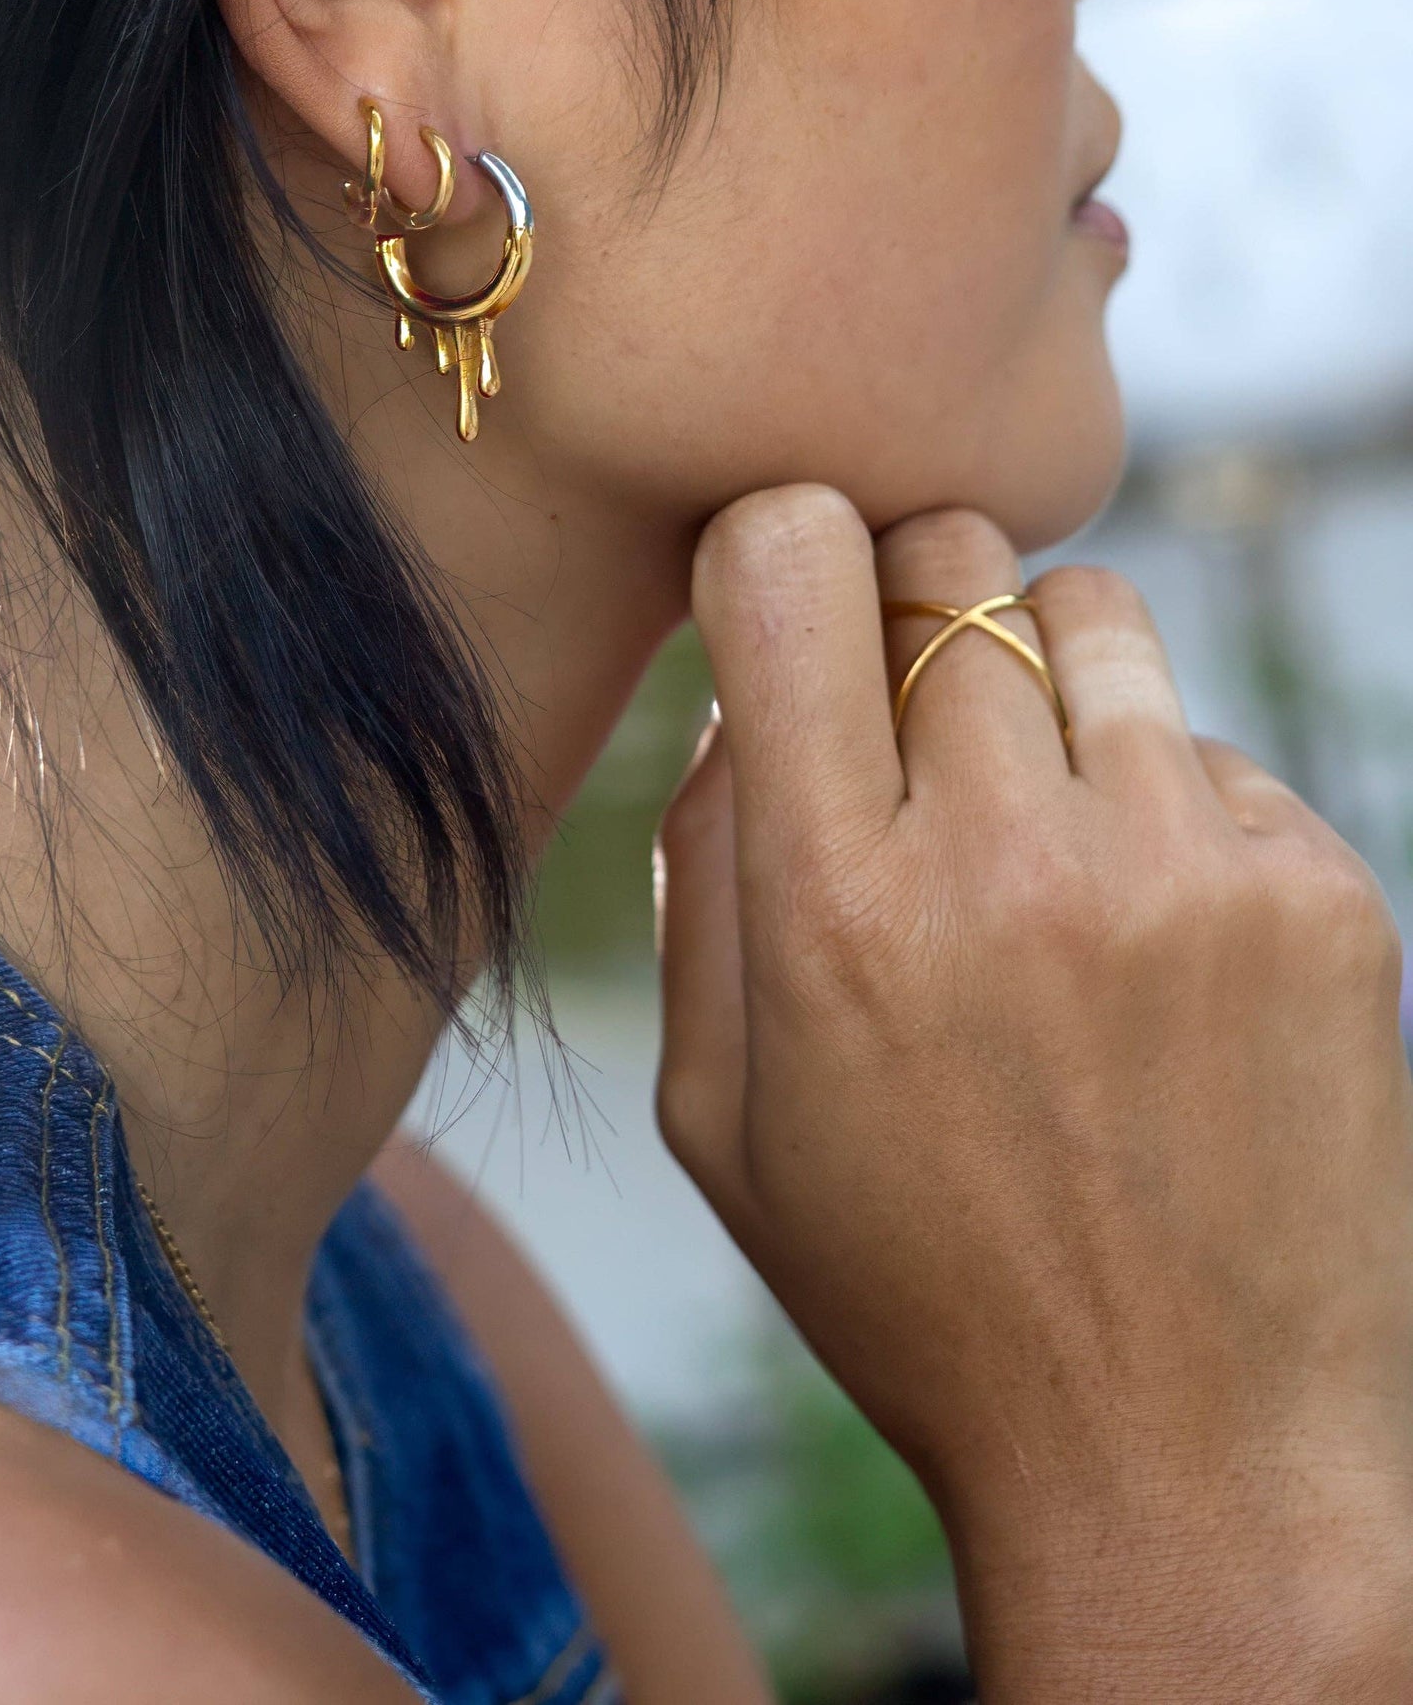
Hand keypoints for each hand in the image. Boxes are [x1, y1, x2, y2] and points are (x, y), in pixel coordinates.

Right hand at [655, 488, 1412, 1701]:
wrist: (1190, 1470)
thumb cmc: (923, 1293)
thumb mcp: (724, 1120)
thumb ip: (701, 875)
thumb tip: (742, 692)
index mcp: (836, 908)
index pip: (793, 558)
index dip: (779, 550)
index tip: (790, 607)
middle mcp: (1010, 859)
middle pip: (947, 555)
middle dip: (911, 610)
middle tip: (916, 728)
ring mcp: (1183, 869)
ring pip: (1091, 614)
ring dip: (1043, 682)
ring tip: (1042, 822)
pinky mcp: (1320, 897)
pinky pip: (1208, 747)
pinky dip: (1164, 807)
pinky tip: (1154, 949)